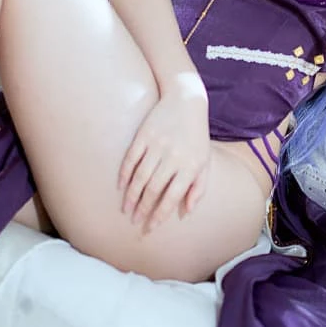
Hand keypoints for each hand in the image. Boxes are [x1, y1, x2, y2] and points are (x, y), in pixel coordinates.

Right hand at [117, 86, 211, 233]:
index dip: (160, 214)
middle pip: (154, 188)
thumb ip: (198, 187)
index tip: (150, 227)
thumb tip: (186, 211)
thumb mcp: (204, 161)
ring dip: (131, 195)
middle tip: (135, 221)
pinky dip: (124, 174)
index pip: (172, 196)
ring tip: (126, 209)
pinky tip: (121, 186)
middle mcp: (173, 156)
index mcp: (190, 165)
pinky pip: (131, 159)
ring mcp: (157, 145)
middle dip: (143, 208)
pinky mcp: (144, 135)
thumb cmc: (196, 136)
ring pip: (140, 176)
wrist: (186, 100)